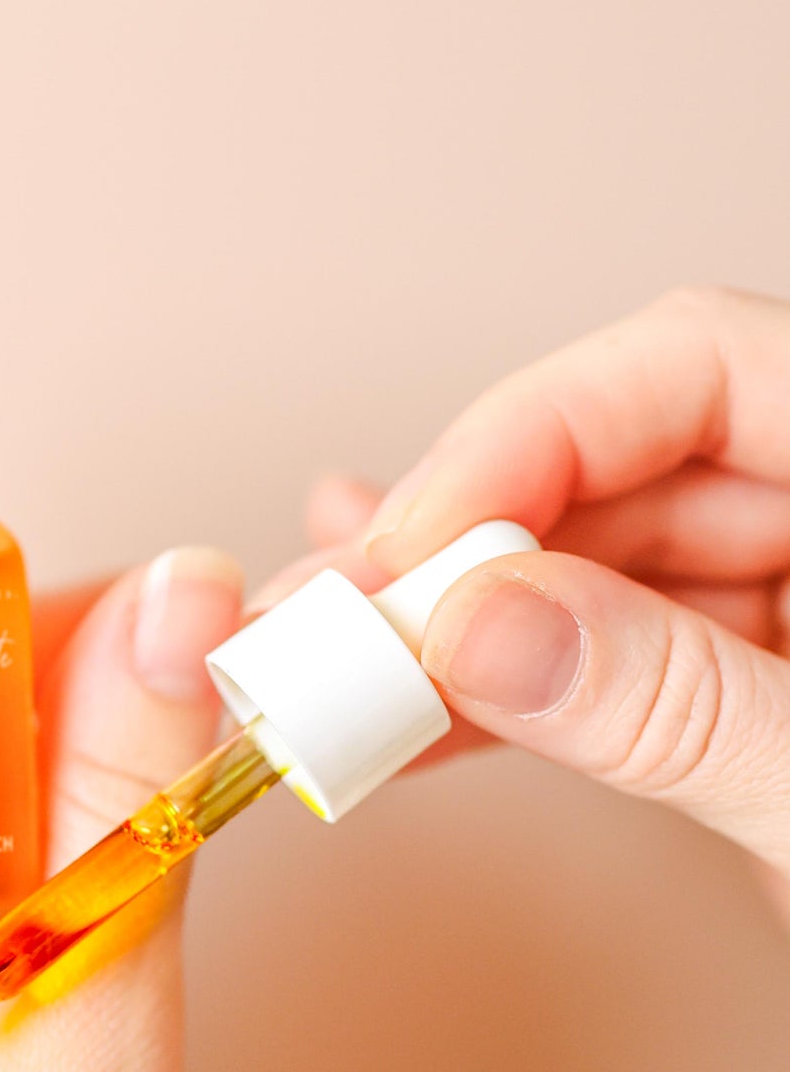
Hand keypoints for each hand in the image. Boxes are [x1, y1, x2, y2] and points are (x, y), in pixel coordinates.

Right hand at [283, 287, 789, 918]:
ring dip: (452, 622)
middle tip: (331, 619)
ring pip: (596, 572)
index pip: (704, 365)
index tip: (414, 542)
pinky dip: (506, 684)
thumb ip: (682, 706)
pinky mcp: (761, 689)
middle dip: (460, 548)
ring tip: (325, 660)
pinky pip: (614, 660)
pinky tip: (406, 681)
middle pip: (624, 474)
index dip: (532, 433)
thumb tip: (481, 628)